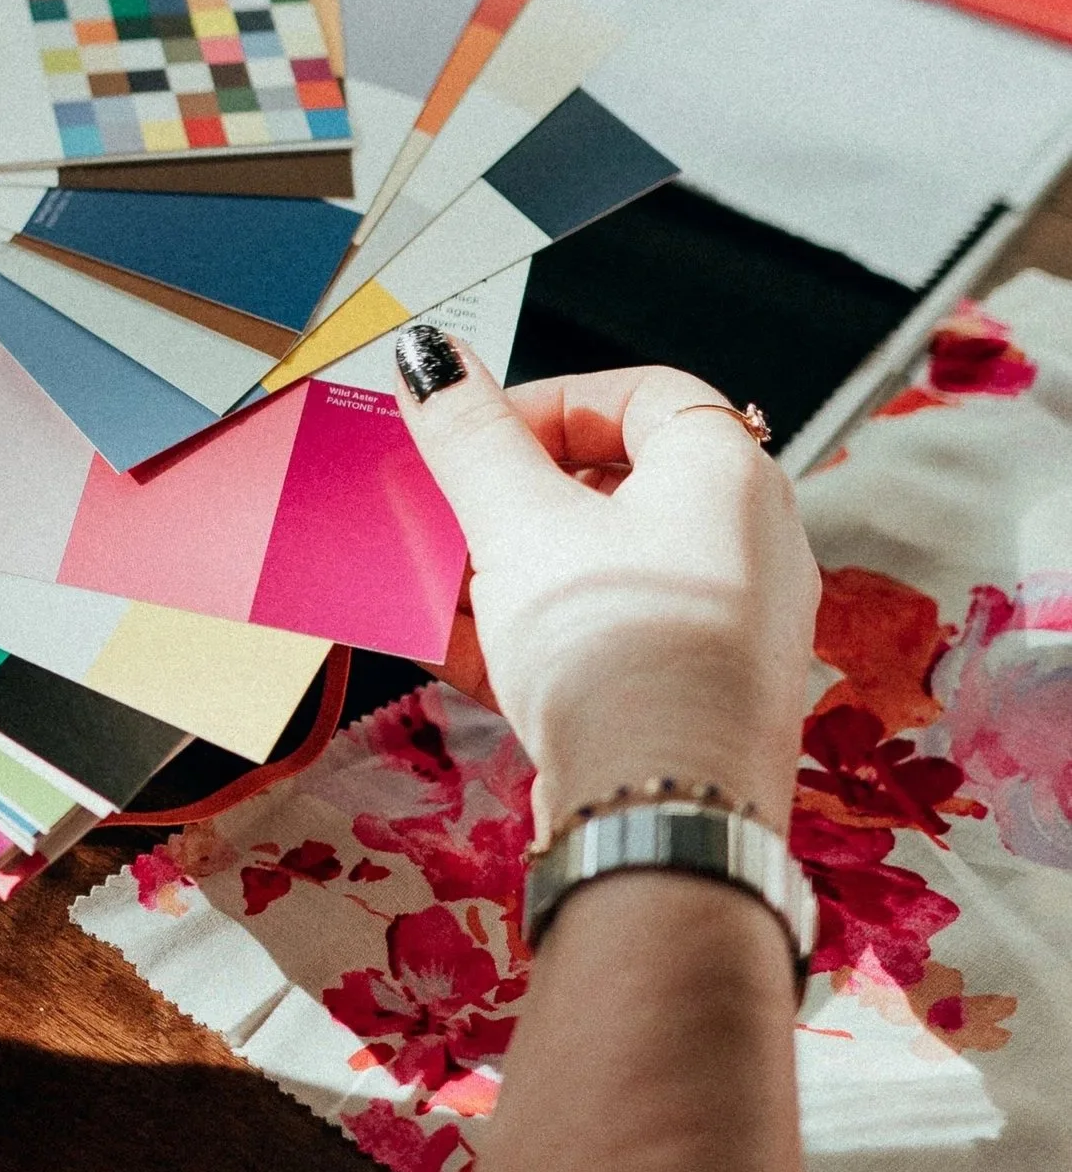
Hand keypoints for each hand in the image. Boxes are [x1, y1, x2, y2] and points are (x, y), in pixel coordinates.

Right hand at [394, 335, 818, 835]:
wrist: (664, 815)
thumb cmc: (617, 648)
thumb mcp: (516, 519)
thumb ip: (466, 431)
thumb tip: (431, 356)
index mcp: (726, 474)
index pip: (641, 393)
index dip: (548, 399)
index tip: (476, 430)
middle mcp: (742, 544)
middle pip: (608, 485)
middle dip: (505, 493)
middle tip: (444, 502)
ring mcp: (717, 627)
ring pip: (593, 567)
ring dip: (500, 565)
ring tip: (430, 577)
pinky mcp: (683, 698)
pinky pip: (596, 636)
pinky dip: (523, 630)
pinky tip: (443, 640)